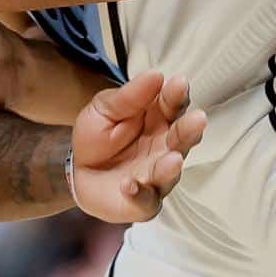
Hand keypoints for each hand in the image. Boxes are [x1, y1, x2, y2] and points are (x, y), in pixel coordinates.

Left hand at [69, 72, 206, 223]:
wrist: (77, 170)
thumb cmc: (98, 135)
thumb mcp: (105, 108)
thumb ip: (129, 96)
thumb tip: (156, 74)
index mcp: (157, 120)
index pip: (172, 106)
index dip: (177, 95)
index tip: (179, 83)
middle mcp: (164, 148)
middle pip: (181, 139)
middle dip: (189, 130)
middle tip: (198, 119)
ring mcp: (156, 176)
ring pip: (169, 172)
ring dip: (170, 166)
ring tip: (173, 159)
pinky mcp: (143, 201)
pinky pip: (144, 200)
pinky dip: (138, 193)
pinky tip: (129, 185)